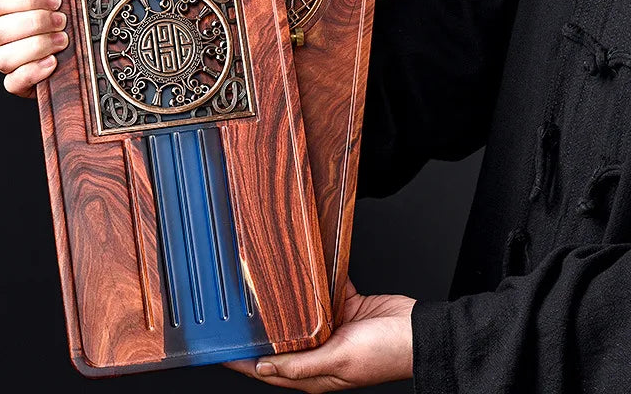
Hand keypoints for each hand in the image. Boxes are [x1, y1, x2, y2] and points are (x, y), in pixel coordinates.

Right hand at [0, 0, 67, 97]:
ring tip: (62, 40)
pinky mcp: (20, 82)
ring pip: (3, 59)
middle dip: (35, 23)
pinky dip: (33, 72)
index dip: (27, 0)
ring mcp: (7, 60)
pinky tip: (52, 62)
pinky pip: (13, 84)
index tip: (55, 0)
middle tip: (62, 20)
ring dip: (36, 47)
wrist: (82, 26)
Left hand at [227, 278, 414, 391]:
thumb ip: (302, 364)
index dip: (241, 360)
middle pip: (279, 337)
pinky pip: (320, 290)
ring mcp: (330, 328)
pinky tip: (299, 263)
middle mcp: (318, 351)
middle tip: (235, 303)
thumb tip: (263, 368)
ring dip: (283, 297)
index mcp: (313, 373)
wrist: (419, 332)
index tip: (217, 348)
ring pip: (297, 311)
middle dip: (258, 323)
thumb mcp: (340, 360)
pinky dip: (311, 278)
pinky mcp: (343, 306)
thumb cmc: (386, 354)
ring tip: (259, 278)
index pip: (267, 369)